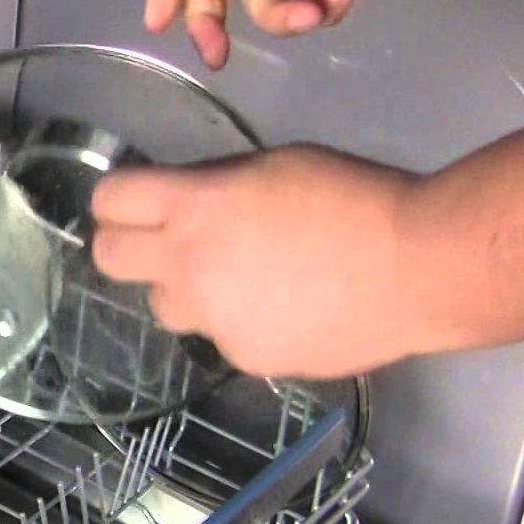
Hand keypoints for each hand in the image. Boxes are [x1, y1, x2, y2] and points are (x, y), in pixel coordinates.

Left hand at [91, 145, 423, 378]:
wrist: (415, 267)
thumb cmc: (352, 197)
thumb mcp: (273, 166)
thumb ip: (216, 186)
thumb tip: (186, 200)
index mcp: (195, 206)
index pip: (110, 201)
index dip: (115, 199)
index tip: (131, 201)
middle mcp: (189, 264)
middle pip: (109, 259)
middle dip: (123, 245)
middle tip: (156, 241)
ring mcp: (214, 319)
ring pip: (164, 306)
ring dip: (183, 289)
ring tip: (236, 278)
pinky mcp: (243, 357)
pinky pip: (219, 337)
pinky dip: (237, 322)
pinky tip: (283, 308)